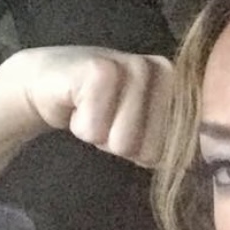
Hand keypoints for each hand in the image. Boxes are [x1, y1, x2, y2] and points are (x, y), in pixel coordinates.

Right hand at [12, 46, 172, 167]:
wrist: (47, 82)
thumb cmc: (98, 109)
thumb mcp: (140, 130)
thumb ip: (165, 143)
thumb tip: (183, 163)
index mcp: (180, 88)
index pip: (168, 153)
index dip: (137, 150)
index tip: (122, 125)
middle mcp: (164, 71)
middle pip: (148, 151)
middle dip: (118, 143)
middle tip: (104, 115)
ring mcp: (134, 65)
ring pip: (123, 142)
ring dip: (98, 134)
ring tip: (91, 108)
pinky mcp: (100, 69)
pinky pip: (95, 130)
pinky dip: (79, 125)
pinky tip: (76, 102)